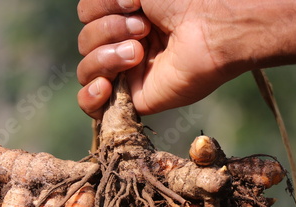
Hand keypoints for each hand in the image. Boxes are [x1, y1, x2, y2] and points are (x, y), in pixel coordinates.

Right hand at [76, 0, 244, 117]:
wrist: (210, 27)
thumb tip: (87, 15)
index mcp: (126, 16)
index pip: (87, 17)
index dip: (99, 10)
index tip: (131, 3)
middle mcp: (126, 43)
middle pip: (85, 43)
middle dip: (107, 32)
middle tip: (145, 29)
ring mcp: (130, 73)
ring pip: (86, 70)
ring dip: (105, 58)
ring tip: (138, 53)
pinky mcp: (136, 99)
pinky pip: (94, 107)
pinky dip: (90, 97)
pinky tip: (104, 86)